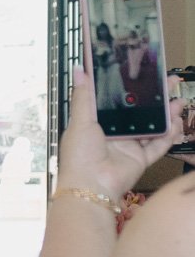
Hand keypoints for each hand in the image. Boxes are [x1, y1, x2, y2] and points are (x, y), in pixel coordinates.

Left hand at [59, 67, 176, 190]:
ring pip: (153, 127)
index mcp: (97, 123)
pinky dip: (168, 135)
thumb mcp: (80, 121)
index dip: (133, 89)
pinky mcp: (140, 160)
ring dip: (167, 115)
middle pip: (140, 112)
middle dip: (156, 99)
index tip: (146, 75)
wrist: (90, 187)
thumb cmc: (79, 155)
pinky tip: (176, 123)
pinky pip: (158, 145)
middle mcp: (114, 134)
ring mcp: (129, 147)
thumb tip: (79, 69)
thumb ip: (84, 96)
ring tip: (178, 101)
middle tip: (171, 82)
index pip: (119, 102)